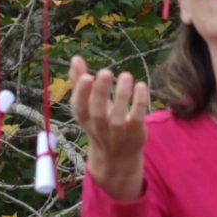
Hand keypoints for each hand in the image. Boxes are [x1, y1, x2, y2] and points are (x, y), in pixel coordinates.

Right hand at [68, 54, 150, 199]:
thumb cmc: (101, 123)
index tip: (87, 76)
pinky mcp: (135, 133)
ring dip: (122, 96)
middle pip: (97, 112)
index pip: (79, 108)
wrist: (118, 157)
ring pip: (117, 117)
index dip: (81, 93)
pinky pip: (137, 118)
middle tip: (106, 72)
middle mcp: (99, 128)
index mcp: (85, 119)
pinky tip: (141, 85)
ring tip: (126, 75)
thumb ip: (80, 82)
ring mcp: (117, 133)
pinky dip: (139, 102)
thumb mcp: (89, 105)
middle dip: (100, 93)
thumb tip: (75, 58)